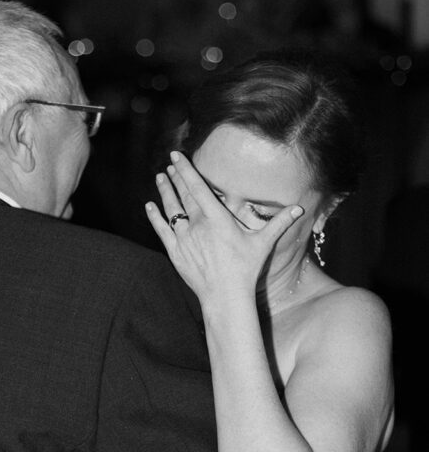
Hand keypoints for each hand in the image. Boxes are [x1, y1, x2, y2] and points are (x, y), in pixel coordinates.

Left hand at [146, 152, 302, 311]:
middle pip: (182, 195)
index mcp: (216, 218)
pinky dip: (155, 217)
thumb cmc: (245, 269)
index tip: (176, 156)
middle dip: (175, 177)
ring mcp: (184, 238)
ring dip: (165, 192)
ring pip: (171, 209)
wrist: (225, 295)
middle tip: (169, 165)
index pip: (197, 186)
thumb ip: (279, 223)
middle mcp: (197, 225)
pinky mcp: (175, 252)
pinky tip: (150, 206)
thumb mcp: (263, 243)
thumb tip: (300, 208)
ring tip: (160, 178)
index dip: (185, 169)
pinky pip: (162, 230)